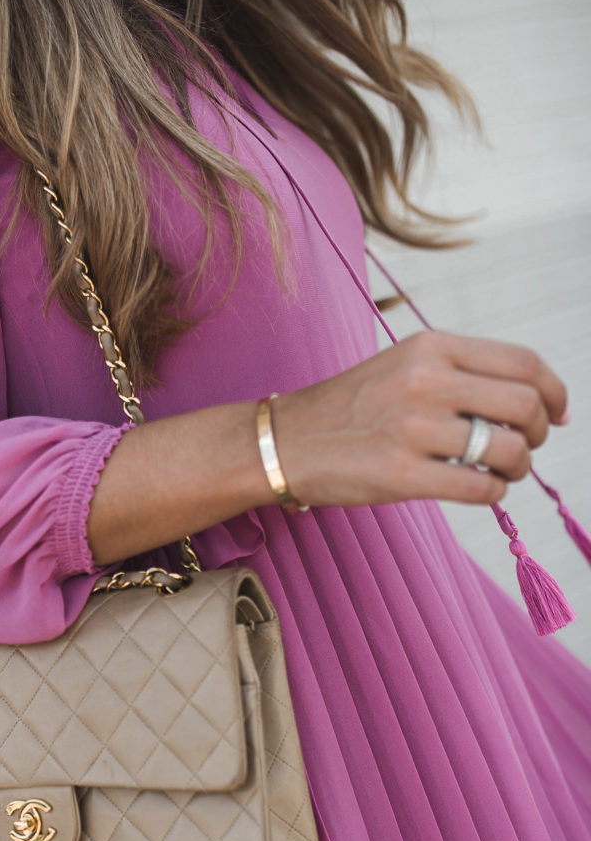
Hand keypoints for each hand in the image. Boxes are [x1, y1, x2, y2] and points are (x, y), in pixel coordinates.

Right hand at [272, 329, 568, 507]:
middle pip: (526, 405)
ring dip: (517, 468)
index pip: (522, 363)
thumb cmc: (348, 408)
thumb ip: (459, 374)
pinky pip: (479, 487)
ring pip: (508, 450)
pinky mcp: (401, 475)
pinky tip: (481, 489)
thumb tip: (528, 400)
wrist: (283, 441)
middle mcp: (426, 381)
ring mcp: (414, 429)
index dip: (555, 390)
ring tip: (500, 472)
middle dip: (539, 432)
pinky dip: (493, 493)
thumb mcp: (403, 365)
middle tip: (526, 446)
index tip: (558, 413)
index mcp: (431, 347)